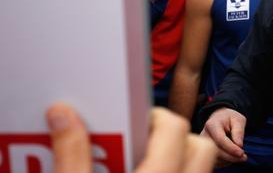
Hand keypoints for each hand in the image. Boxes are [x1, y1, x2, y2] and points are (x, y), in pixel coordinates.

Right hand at [47, 104, 216, 172]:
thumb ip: (72, 155)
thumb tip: (63, 114)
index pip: (174, 127)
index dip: (153, 117)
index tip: (132, 120)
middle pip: (199, 146)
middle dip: (174, 137)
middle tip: (141, 142)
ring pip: (200, 167)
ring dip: (178, 158)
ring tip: (145, 161)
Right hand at [201, 108, 247, 167]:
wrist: (220, 119)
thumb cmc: (230, 119)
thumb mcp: (238, 120)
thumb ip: (239, 131)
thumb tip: (239, 145)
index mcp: (212, 125)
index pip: (220, 139)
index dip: (231, 148)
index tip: (241, 152)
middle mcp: (204, 136)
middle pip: (217, 151)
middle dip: (231, 156)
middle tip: (244, 157)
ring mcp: (203, 146)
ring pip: (216, 158)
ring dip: (230, 160)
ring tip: (240, 155)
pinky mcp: (206, 153)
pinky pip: (216, 162)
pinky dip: (226, 162)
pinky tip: (233, 156)